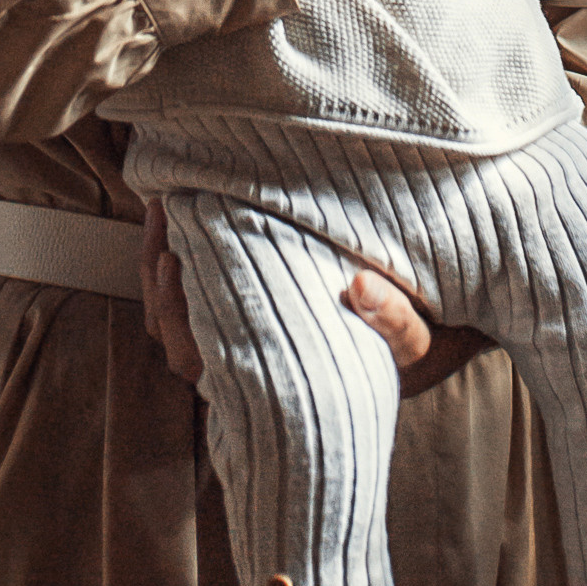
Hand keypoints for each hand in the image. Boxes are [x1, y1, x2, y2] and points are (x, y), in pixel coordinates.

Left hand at [140, 204, 487, 400]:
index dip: (178, 311)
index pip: (201, 357)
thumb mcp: (414, 338)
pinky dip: (179, 255)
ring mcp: (242, 343)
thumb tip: (359, 287)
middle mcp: (249, 370)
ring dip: (162, 260)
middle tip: (165, 211)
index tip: (175, 255)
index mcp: (274, 381)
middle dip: (160, 276)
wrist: (426, 344)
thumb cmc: (408, 346)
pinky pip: (192, 295)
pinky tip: (182, 213)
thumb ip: (393, 320)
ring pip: (175, 319)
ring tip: (166, 204)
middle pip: (174, 338)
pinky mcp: (243, 314)